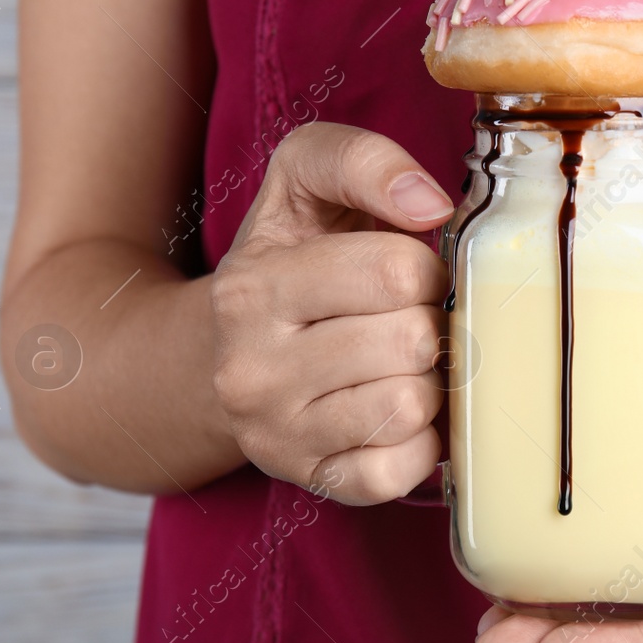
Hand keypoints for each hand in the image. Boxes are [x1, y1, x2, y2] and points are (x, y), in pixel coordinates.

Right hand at [210, 122, 456, 503]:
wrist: (212, 359)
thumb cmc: (285, 261)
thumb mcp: (300, 184)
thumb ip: (360, 161)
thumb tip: (429, 203)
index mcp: (254, 289)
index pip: (393, 271)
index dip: (426, 267)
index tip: (411, 272)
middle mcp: (254, 369)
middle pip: (412, 340)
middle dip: (430, 321)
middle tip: (410, 318)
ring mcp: (279, 436)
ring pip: (412, 405)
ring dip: (430, 379)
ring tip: (403, 362)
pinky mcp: (312, 481)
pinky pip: (401, 471)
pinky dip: (420, 442)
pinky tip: (399, 411)